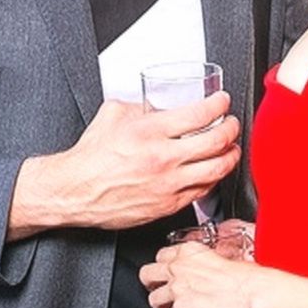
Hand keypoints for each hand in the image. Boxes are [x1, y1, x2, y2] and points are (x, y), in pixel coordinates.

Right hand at [8, 92, 240, 236]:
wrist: (75, 191)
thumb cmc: (91, 156)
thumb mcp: (114, 113)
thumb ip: (141, 106)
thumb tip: (155, 102)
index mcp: (151, 131)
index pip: (201, 114)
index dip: (219, 105)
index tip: (222, 101)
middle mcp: (163, 158)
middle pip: (217, 142)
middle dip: (232, 128)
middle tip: (231, 123)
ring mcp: (168, 184)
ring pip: (216, 170)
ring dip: (230, 156)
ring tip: (231, 148)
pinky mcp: (167, 205)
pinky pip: (202, 191)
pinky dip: (213, 178)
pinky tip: (212, 171)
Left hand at [140, 239, 260, 307]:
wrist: (250, 293)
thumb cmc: (244, 277)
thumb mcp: (220, 256)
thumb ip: (204, 261)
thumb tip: (202, 270)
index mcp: (188, 250)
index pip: (161, 255)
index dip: (163, 267)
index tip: (167, 273)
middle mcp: (178, 267)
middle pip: (147, 274)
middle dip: (152, 284)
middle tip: (159, 290)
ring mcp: (176, 289)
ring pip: (153, 299)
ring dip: (161, 307)